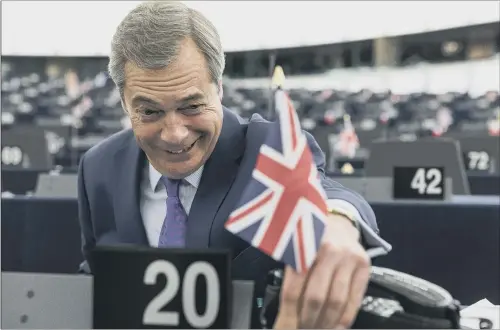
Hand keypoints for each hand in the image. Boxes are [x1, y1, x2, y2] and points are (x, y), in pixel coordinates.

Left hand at [274, 214, 370, 328]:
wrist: (339, 221)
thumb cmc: (312, 238)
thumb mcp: (295, 248)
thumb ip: (291, 275)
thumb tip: (287, 313)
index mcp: (303, 246)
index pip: (293, 289)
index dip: (288, 316)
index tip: (283, 329)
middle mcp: (328, 250)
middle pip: (315, 298)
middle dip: (306, 321)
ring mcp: (348, 257)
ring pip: (336, 301)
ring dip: (325, 323)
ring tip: (316, 329)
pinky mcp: (364, 265)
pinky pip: (354, 299)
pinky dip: (345, 318)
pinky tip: (336, 326)